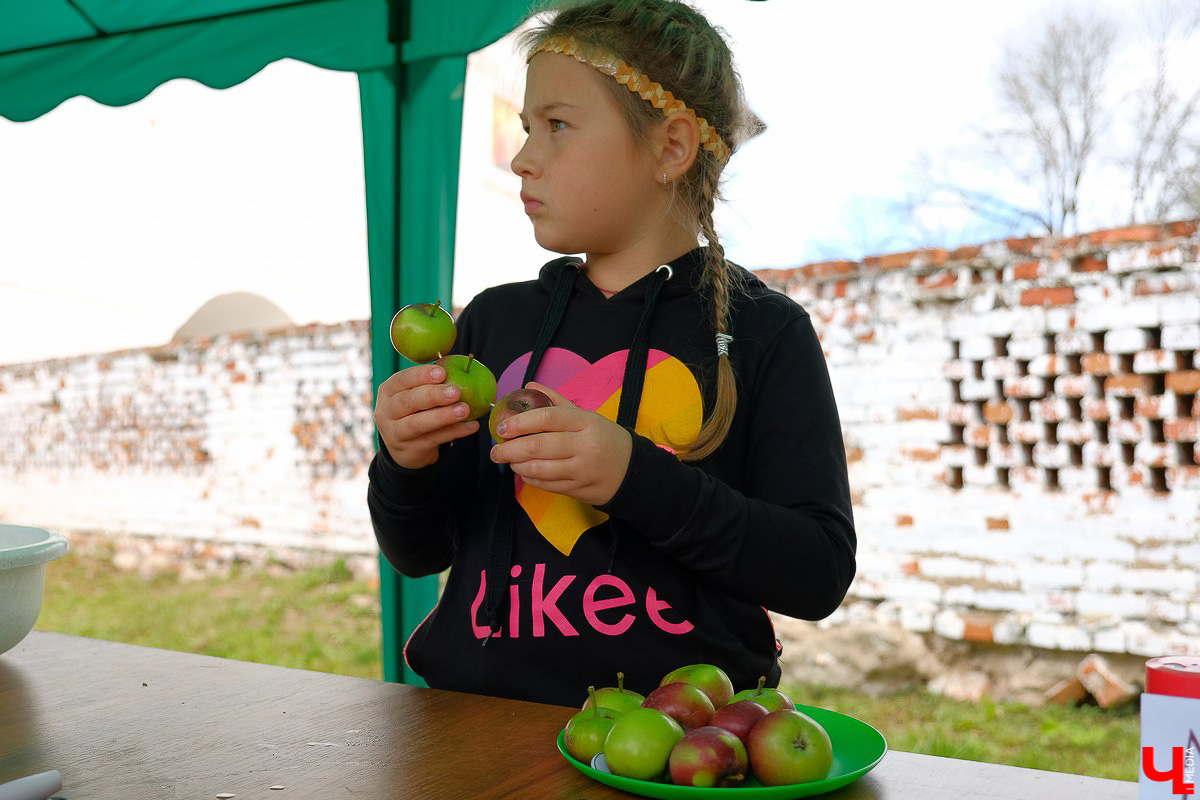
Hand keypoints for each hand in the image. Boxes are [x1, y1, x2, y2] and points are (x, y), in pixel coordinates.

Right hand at [374, 363, 478, 468]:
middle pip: (407, 401)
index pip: (401, 380)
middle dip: (432, 395)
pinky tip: (471, 425)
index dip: (421, 375)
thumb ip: (431, 384)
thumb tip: (460, 369)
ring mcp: (395, 433)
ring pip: (418, 424)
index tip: (442, 373)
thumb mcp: (415, 395)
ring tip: (465, 410)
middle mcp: (386, 411)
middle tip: (456, 392)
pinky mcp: (409, 450)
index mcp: (388, 391)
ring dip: (443, 416)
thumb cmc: (415, 411)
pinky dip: (454, 432)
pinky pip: (433, 439)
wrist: (404, 447)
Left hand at [489, 382, 631, 505]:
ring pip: (539, 468)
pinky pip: (546, 484)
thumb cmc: (604, 438)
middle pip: (539, 446)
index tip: (503, 427)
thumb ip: (556, 401)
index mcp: (586, 422)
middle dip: (510, 449)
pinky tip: (523, 471)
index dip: (521, 422)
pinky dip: (529, 478)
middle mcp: (585, 446)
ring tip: (507, 460)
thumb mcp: (587, 416)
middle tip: (495, 450)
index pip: (549, 418)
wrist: (631, 470)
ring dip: (517, 465)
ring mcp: (582, 470)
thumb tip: (529, 386)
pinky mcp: (578, 489)